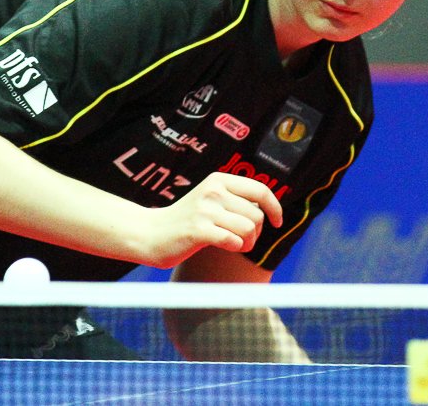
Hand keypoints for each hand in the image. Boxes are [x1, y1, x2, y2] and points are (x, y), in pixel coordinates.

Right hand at [140, 172, 283, 268]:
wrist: (150, 233)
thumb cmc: (185, 221)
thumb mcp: (210, 200)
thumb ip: (235, 199)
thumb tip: (268, 208)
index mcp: (218, 180)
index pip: (260, 190)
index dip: (275, 207)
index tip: (277, 222)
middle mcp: (213, 191)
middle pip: (256, 215)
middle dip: (255, 232)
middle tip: (241, 239)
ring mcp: (205, 210)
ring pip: (248, 229)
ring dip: (246, 242)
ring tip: (232, 243)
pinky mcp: (198, 230)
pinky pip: (233, 241)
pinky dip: (234, 247)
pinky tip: (223, 245)